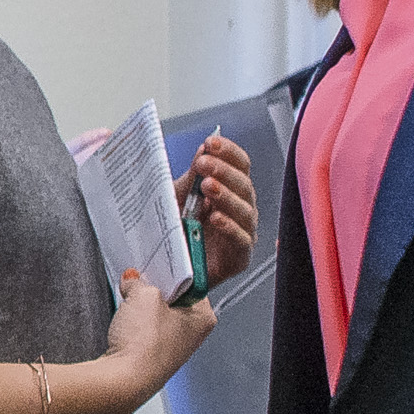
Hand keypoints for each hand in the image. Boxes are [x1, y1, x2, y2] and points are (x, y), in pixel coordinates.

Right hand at [92, 270, 216, 412]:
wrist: (124, 379)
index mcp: (204, 318)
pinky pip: (144, 332)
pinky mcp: (152, 357)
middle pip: (173, 299)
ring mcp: (172, 348)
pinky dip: (133, 326)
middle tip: (139, 285)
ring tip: (129, 307)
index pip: (191, 283)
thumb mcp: (144, 294)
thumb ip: (140, 281)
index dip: (170, 271)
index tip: (156, 265)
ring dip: (141, 309)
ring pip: (157, 316)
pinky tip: (124, 325)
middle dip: (154, 290)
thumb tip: (134, 279)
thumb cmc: (145, 345)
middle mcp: (192, 335)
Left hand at [185, 133, 259, 291]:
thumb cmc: (176, 232)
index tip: (212, 142)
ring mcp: (243, 233)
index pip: (239, 166)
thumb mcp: (176, 200)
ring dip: (226, 196)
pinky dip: (229, 227)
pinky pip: (240, 240)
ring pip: (244, 210)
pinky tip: (216, 218)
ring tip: (208, 187)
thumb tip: (203, 150)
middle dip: (224, 170)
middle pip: (243, 184)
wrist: (168, 271)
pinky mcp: (239, 257)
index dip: (228, 152)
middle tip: (204, 163)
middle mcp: (240, 209)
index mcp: (229, 190)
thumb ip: (191, 177)